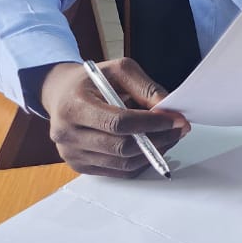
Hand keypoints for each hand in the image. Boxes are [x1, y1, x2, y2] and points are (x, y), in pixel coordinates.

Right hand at [39, 59, 189, 176]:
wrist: (62, 93)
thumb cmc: (91, 81)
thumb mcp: (118, 70)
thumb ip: (145, 87)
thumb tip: (168, 108)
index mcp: (73, 106)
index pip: (118, 122)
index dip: (152, 123)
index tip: (176, 120)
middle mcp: (66, 134)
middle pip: (122, 146)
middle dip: (158, 139)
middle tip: (179, 129)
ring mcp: (71, 154)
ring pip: (123, 163)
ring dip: (154, 153)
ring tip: (170, 137)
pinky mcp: (80, 166)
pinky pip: (119, 172)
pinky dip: (142, 162)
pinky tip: (153, 148)